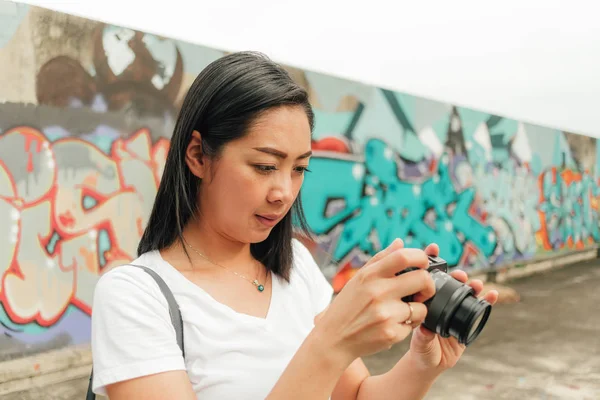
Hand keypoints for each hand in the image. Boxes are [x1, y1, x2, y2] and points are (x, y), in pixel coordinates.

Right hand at [311, 239, 435, 364]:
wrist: (334, 339)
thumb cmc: (347, 306)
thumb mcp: (358, 279)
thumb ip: (381, 259)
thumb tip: (400, 242)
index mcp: (370, 275)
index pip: (403, 256)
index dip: (420, 257)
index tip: (423, 264)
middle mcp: (378, 292)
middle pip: (422, 279)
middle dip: (428, 284)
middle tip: (423, 289)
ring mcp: (385, 314)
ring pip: (422, 306)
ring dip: (418, 309)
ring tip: (403, 311)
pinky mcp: (391, 334)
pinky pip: (414, 325)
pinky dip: (408, 324)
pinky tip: (394, 324)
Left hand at [407, 243, 498, 372]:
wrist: (429, 363)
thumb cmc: (419, 350)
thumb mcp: (418, 343)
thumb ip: (422, 337)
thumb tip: (425, 330)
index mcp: (426, 301)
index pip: (428, 277)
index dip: (431, 261)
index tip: (433, 248)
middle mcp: (441, 302)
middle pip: (451, 282)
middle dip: (457, 275)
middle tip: (460, 275)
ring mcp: (455, 310)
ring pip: (465, 293)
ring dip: (472, 285)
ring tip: (476, 284)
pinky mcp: (468, 321)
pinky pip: (479, 309)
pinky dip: (487, 301)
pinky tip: (492, 295)